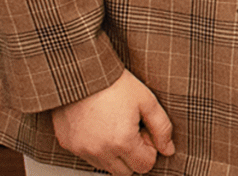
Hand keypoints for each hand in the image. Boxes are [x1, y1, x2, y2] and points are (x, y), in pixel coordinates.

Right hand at [52, 70, 175, 175]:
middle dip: (133, 156)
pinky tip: (100, 126)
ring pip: (105, 167)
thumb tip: (169, 149)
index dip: (150, 149)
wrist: (81, 72)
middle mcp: (100, 151)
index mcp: (122, 142)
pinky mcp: (68, 145)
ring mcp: (81, 150)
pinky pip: (87, 157)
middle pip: (125, 172)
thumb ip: (162, 128)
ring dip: (114, 154)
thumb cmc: (114, 83)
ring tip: (115, 126)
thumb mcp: (147, 101)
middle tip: (132, 130)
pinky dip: (96, 148)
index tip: (145, 131)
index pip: (144, 166)